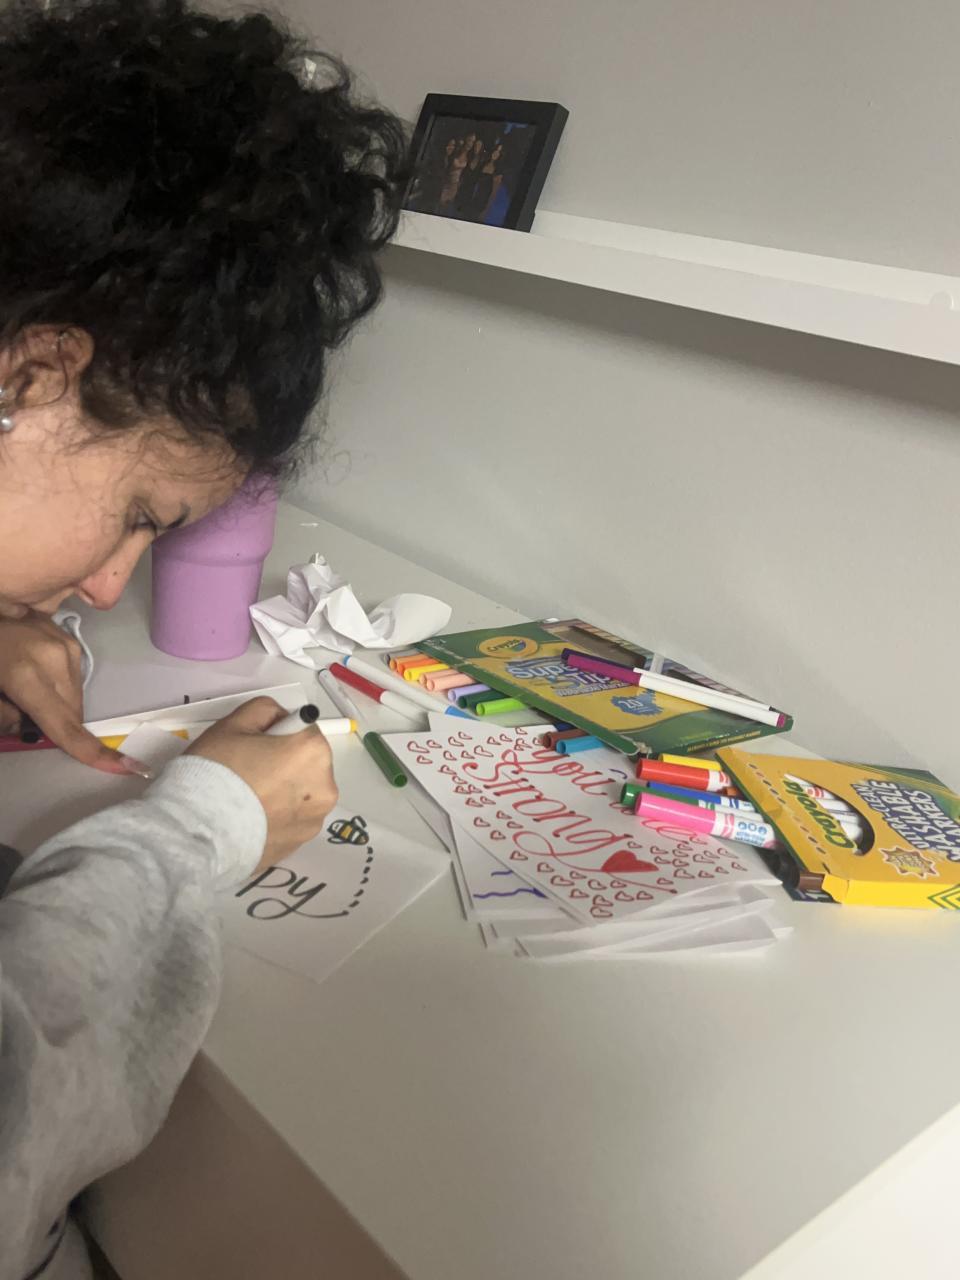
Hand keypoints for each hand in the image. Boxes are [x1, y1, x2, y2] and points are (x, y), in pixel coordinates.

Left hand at [0, 612, 136, 773]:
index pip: (66, 726)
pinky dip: (59, 687)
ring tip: (28, 690)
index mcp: (28, 677)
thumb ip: (5, 717)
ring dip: (60, 706)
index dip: (93, 752)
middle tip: (27, 718)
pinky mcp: (68, 638)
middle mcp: (56, 661)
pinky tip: (36, 674)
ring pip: (76, 696)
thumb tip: (29, 728)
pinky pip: (72, 676)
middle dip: (60, 727)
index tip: (126, 768)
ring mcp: (66, 646)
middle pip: (74, 714)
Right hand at [186, 697, 337, 869]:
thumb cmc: (216, 773)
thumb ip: (264, 711)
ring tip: (248, 799)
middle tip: (248, 772)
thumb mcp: (233, 724)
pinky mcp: (301, 843)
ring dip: (284, 791)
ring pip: (302, 793)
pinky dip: (279, 816)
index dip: (279, 734)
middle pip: (307, 763)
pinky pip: (293, 819)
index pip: (304, 730)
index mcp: (313, 752)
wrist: (197, 833)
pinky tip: (251, 818)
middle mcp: (324, 786)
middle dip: (285, 763)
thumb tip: (279, 719)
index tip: (257, 747)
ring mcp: (314, 819)